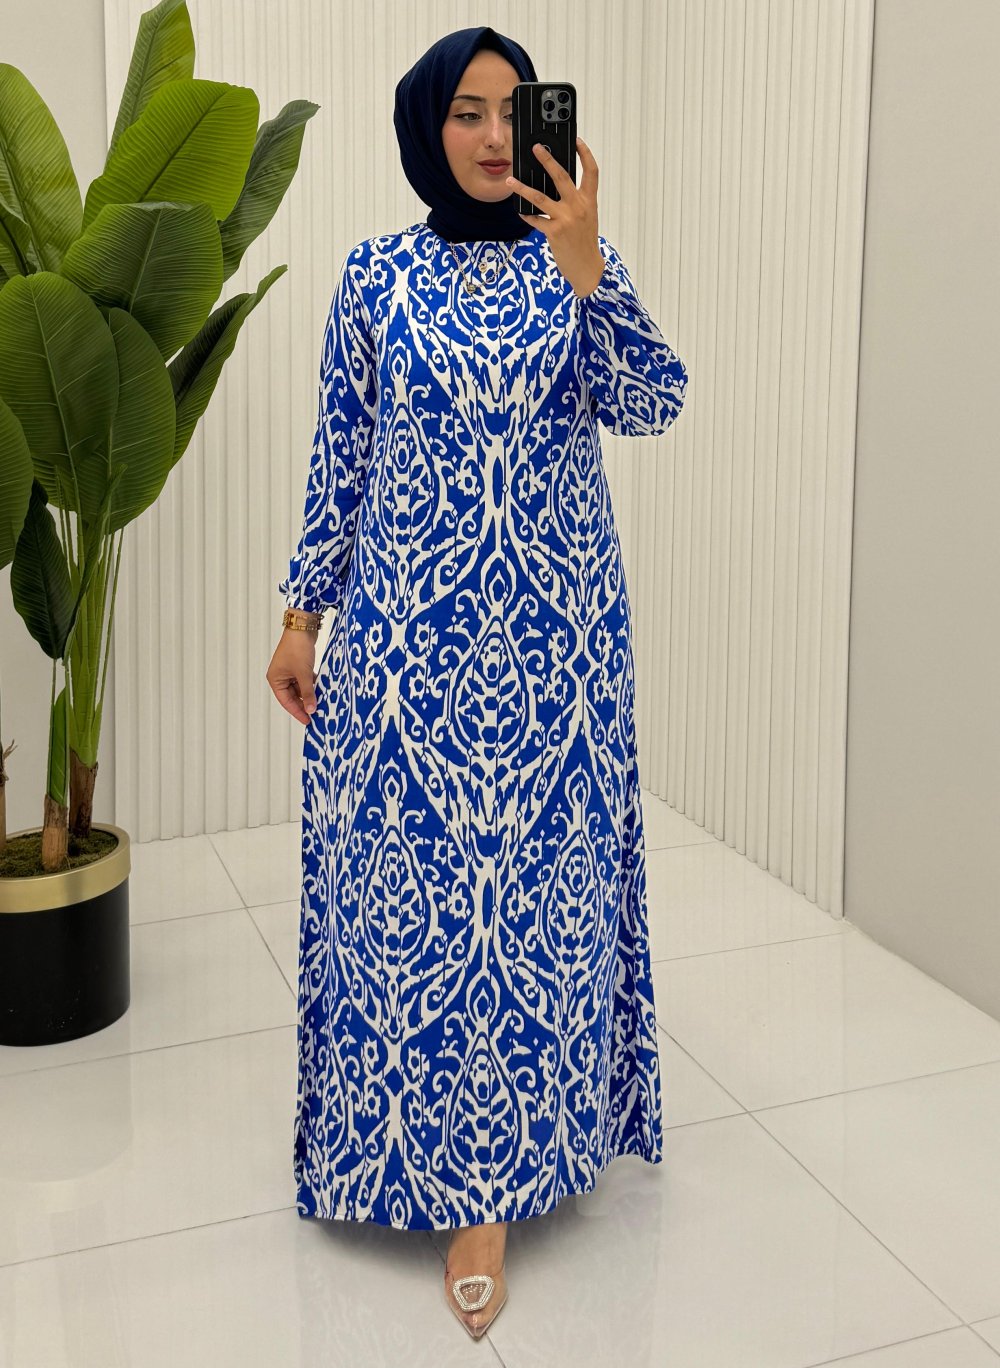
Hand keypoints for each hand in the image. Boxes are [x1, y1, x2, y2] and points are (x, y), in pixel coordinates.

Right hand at [266, 632, 318, 725]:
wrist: (303, 626)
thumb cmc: (297, 647)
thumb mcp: (303, 673)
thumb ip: (308, 692)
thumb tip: (312, 708)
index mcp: (275, 679)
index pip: (286, 701)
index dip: (297, 712)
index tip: (308, 721)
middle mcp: (280, 675)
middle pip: (293, 696)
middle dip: (304, 703)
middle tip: (316, 714)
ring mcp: (290, 670)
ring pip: (300, 688)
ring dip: (309, 694)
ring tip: (320, 703)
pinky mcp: (299, 665)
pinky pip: (305, 680)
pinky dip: (312, 685)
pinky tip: (321, 689)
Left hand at [505, 136, 604, 296]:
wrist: (588, 268)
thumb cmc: (585, 242)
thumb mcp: (587, 217)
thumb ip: (577, 201)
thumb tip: (558, 187)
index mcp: (589, 201)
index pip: (591, 172)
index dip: (585, 154)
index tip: (577, 141)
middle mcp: (578, 206)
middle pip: (562, 176)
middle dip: (547, 160)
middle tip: (536, 148)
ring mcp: (566, 219)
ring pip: (540, 197)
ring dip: (522, 188)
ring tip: (510, 181)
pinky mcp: (554, 232)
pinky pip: (535, 219)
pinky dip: (526, 215)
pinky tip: (520, 210)